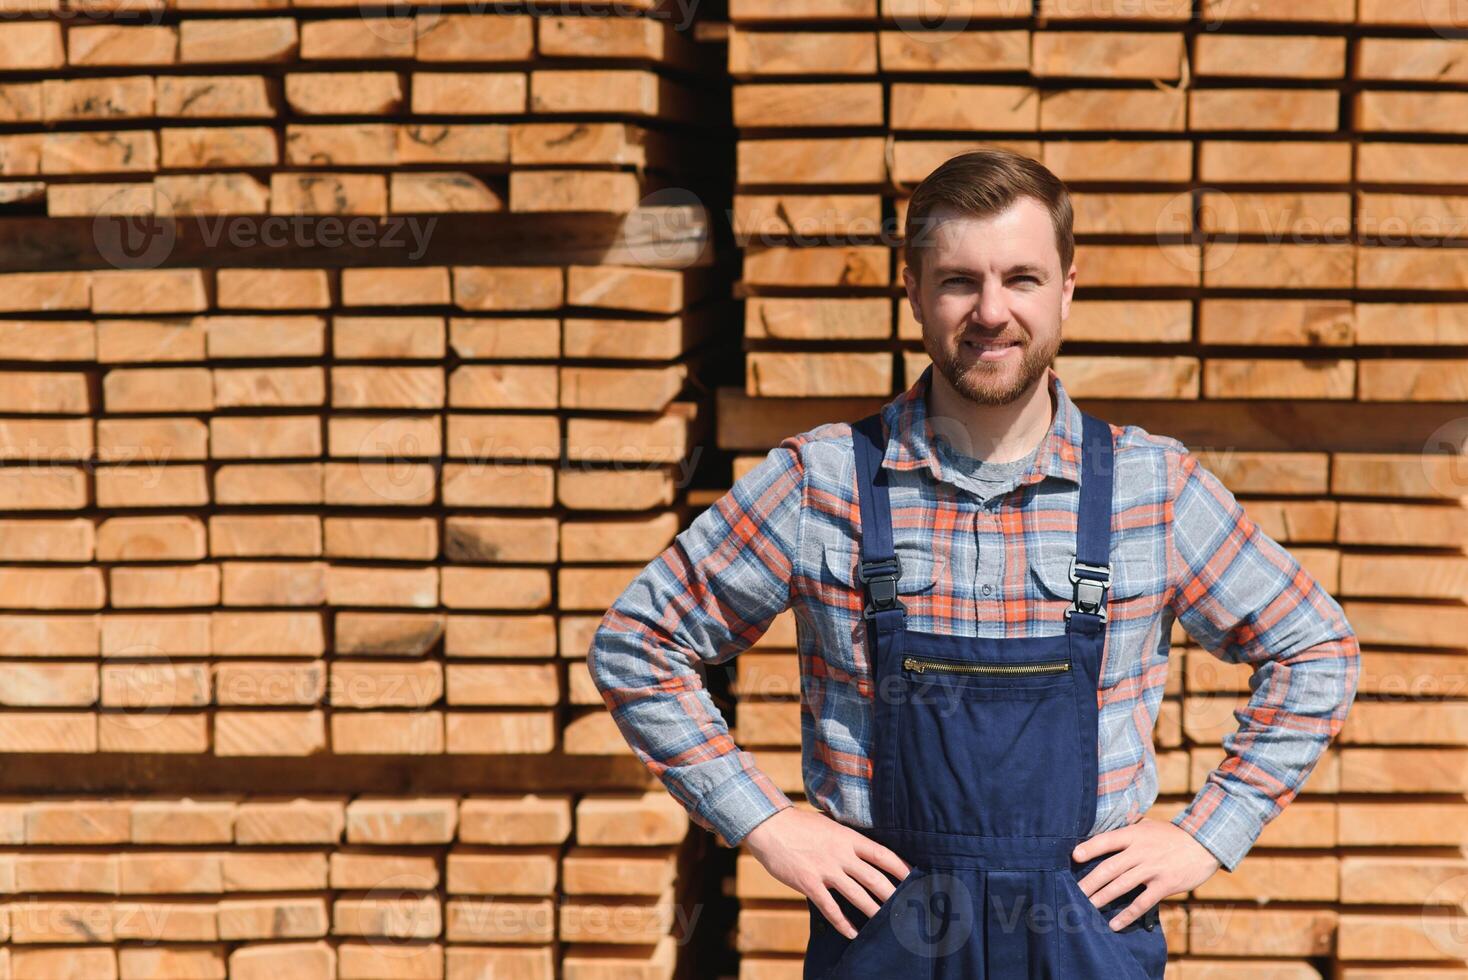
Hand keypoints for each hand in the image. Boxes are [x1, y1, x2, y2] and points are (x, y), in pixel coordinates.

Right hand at [744, 806, 912, 939]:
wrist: (770, 826)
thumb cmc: (799, 824)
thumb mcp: (829, 824)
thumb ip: (846, 837)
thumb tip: (864, 845)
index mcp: (848, 837)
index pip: (882, 854)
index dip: (900, 867)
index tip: (914, 878)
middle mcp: (841, 854)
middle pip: (875, 878)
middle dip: (893, 895)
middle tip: (906, 908)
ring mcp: (825, 870)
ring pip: (857, 895)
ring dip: (873, 911)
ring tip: (886, 924)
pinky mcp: (809, 883)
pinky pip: (830, 908)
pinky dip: (843, 923)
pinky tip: (853, 932)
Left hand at [1072, 819, 1220, 929]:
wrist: (1205, 844)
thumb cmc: (1172, 835)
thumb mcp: (1148, 826)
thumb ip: (1128, 833)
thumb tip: (1104, 839)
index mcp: (1134, 835)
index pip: (1106, 840)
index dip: (1089, 848)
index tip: (1073, 857)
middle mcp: (1140, 851)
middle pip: (1109, 867)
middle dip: (1089, 882)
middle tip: (1073, 892)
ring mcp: (1152, 869)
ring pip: (1121, 885)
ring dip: (1102, 897)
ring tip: (1086, 906)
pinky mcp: (1165, 885)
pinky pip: (1142, 903)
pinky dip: (1127, 914)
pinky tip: (1114, 924)